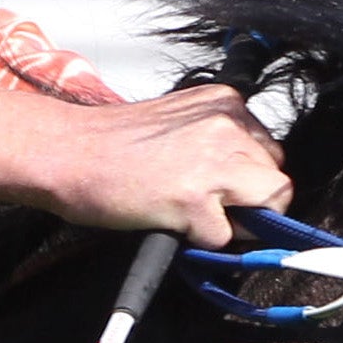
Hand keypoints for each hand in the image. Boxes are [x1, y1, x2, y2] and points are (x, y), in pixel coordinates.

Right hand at [0, 83, 291, 245]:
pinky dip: (200, 240)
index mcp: (225, 102)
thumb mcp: (180, 125)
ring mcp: (215, 160)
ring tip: (188, 212)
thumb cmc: (112, 144)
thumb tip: (252, 186)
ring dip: (234, 222)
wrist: (65, 152)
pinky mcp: (196, 199)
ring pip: (268, 207)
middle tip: (204, 205)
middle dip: (250, 203)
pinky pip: (225, 237)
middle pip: (277, 181)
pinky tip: (168, 218)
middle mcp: (228, 125)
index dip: (250, 181)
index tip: (222, 190)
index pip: (271, 153)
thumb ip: (220, 144)